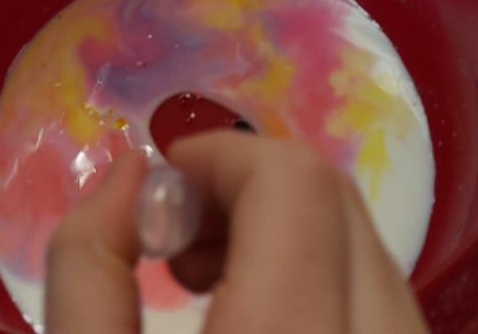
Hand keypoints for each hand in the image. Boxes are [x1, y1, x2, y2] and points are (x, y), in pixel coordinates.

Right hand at [44, 133, 426, 333]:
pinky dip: (331, 293)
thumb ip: (87, 269)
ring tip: (210, 295)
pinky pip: (390, 313)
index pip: (296, 185)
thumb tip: (131, 171)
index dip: (221, 161)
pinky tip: (266, 329)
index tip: (161, 195)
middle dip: (254, 194)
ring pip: (376, 258)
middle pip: (343, 206)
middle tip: (173, 247)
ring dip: (294, 243)